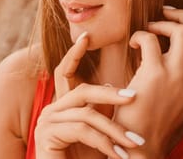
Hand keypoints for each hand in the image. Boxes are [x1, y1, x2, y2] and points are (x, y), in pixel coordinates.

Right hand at [35, 32, 142, 158]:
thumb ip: (107, 114)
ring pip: (86, 112)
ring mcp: (47, 121)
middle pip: (81, 90)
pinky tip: (117, 154)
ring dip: (114, 130)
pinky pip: (81, 129)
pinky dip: (103, 141)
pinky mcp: (47, 135)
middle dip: (110, 94)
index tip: (87, 36)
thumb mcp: (102, 135)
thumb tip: (131, 93)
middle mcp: (52, 109)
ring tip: (135, 144)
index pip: (65, 71)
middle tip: (135, 98)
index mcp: (64, 105)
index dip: (74, 52)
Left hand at [113, 7, 182, 157]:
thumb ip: (180, 75)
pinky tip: (133, 44)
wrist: (142, 144)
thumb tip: (169, 50)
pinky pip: (149, 39)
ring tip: (148, 29)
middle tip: (163, 12)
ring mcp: (178, 75)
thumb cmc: (152, 119)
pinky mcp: (156, 75)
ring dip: (162, 23)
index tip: (173, 19)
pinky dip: (140, 34)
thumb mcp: (177, 97)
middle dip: (182, 14)